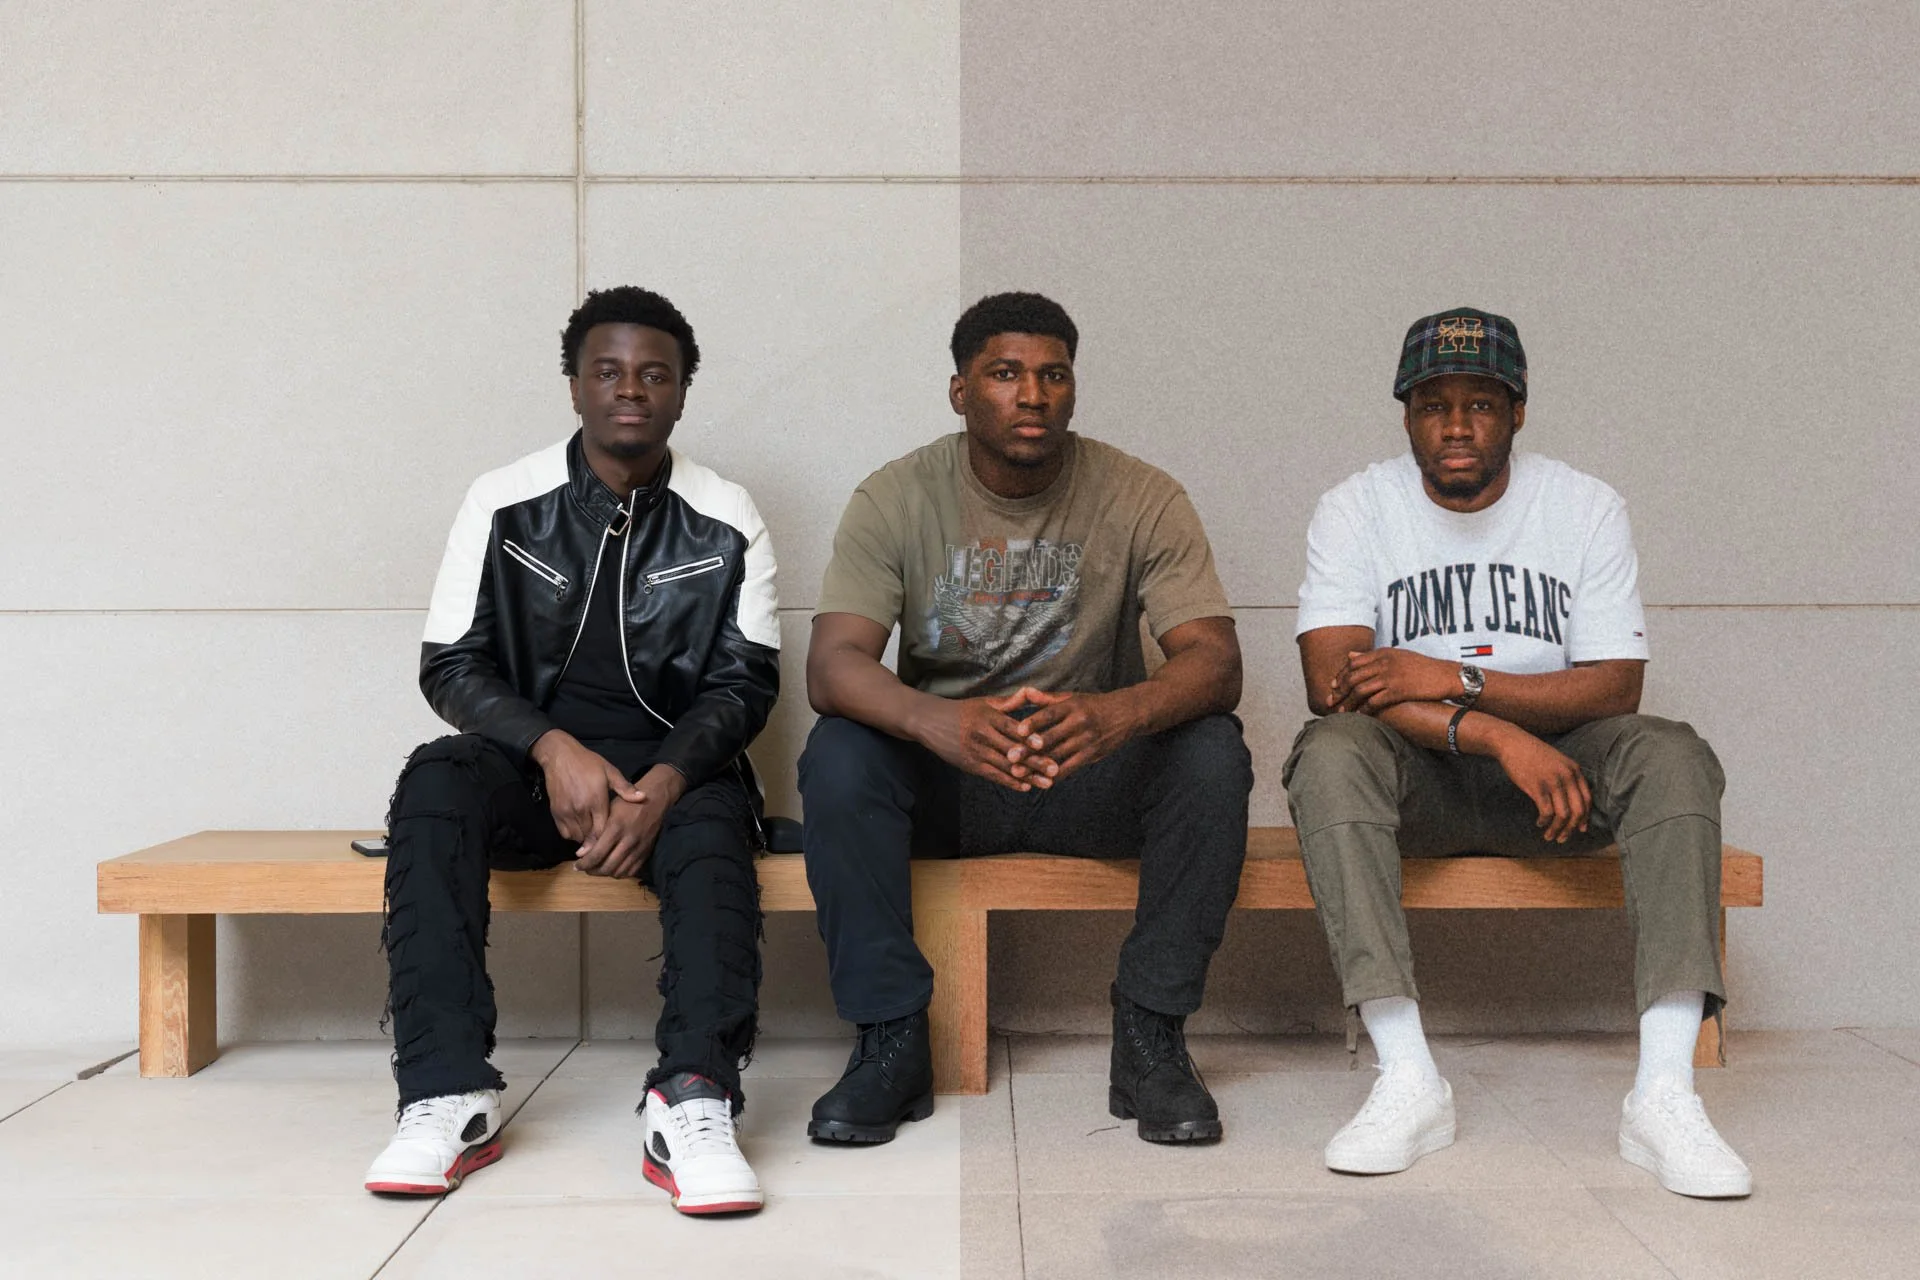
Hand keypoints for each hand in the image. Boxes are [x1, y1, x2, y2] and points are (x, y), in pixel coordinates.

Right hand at [530, 729, 644, 841]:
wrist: (559, 756)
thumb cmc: (587, 763)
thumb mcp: (609, 771)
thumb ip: (625, 788)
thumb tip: (643, 797)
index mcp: (596, 800)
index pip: (603, 830)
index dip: (609, 838)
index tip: (615, 839)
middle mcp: (580, 809)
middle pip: (590, 837)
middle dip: (598, 840)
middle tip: (606, 839)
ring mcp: (566, 812)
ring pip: (577, 837)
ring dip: (586, 838)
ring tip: (594, 834)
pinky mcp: (555, 813)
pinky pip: (565, 833)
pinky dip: (573, 835)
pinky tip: (581, 828)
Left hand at [575, 764, 683, 878]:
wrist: (655, 799)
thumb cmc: (627, 803)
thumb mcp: (608, 810)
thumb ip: (595, 832)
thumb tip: (582, 853)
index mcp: (616, 828)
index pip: (597, 854)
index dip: (584, 864)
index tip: (577, 865)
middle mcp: (628, 840)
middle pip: (607, 867)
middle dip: (593, 871)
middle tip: (585, 868)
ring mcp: (639, 848)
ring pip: (619, 872)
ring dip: (606, 873)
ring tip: (598, 868)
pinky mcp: (646, 852)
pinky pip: (631, 871)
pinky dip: (620, 873)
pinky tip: (613, 867)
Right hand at [914, 692, 1045, 791]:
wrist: (930, 722)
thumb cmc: (964, 710)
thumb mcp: (985, 702)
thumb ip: (1011, 701)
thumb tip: (1032, 691)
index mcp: (988, 716)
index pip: (1010, 727)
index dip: (1026, 736)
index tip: (1043, 743)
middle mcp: (982, 735)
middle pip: (1012, 750)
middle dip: (1035, 761)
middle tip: (1055, 769)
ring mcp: (976, 752)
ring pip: (1005, 766)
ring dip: (1027, 776)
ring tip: (1047, 783)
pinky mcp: (970, 765)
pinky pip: (993, 775)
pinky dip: (1009, 782)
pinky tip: (1025, 787)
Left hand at [1009, 688, 1136, 784]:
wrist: (1126, 714)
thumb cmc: (1093, 705)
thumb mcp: (1072, 698)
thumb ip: (1047, 699)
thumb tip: (1025, 691)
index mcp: (1072, 706)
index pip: (1049, 714)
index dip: (1033, 723)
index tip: (1017, 731)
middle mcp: (1079, 722)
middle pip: (1051, 738)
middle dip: (1029, 749)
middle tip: (1011, 757)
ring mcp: (1086, 740)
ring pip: (1058, 756)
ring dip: (1037, 766)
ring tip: (1019, 773)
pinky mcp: (1092, 754)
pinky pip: (1071, 768)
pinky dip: (1055, 775)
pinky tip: (1040, 781)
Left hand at [1332, 648, 1461, 713]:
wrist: (1446, 676)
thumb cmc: (1423, 668)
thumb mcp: (1396, 655)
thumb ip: (1372, 656)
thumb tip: (1350, 655)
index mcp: (1382, 653)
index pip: (1352, 663)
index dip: (1340, 675)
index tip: (1332, 686)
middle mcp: (1384, 663)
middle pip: (1352, 677)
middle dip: (1338, 691)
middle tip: (1330, 702)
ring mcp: (1390, 676)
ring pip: (1360, 691)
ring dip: (1348, 703)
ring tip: (1340, 713)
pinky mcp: (1398, 691)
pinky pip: (1374, 702)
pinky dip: (1363, 710)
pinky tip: (1359, 717)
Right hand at [1488, 725, 1591, 843]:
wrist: (1512, 743)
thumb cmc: (1532, 754)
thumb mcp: (1557, 762)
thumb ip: (1568, 777)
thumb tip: (1572, 802)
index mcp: (1574, 770)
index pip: (1587, 800)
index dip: (1585, 818)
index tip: (1580, 829)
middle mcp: (1567, 776)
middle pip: (1578, 810)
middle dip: (1572, 829)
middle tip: (1563, 838)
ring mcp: (1552, 781)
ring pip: (1563, 815)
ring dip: (1557, 829)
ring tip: (1550, 836)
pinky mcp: (1537, 787)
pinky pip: (1546, 811)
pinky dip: (1544, 821)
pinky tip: (1539, 823)